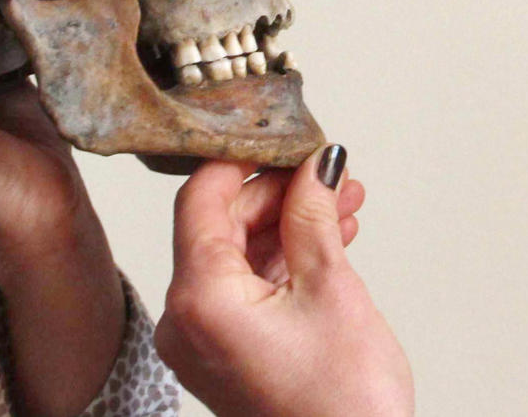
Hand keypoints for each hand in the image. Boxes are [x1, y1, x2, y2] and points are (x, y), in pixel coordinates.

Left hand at [156, 148, 414, 416]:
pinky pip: (244, 288)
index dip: (243, 159)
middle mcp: (184, 320)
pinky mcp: (224, 354)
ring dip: (287, 224)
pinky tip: (328, 239)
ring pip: (236, 254)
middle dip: (278, 193)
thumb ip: (313, 216)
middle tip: (328, 172)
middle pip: (219, 223)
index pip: (201, 198)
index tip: (281, 137)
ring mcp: (201, 341)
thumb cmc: (343, 408)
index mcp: (198, 299)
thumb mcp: (332, 289)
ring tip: (343, 202)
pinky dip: (282, 260)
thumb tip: (316, 167)